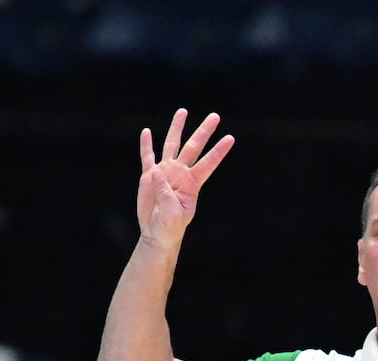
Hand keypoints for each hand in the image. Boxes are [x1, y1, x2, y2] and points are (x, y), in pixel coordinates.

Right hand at [137, 108, 234, 248]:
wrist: (157, 233)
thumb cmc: (170, 227)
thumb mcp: (171, 213)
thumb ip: (165, 193)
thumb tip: (157, 172)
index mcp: (192, 183)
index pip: (208, 163)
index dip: (219, 151)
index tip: (230, 138)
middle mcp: (180, 173)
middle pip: (193, 147)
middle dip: (203, 131)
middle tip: (215, 116)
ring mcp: (165, 172)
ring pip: (172, 145)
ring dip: (177, 128)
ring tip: (183, 111)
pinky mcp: (149, 177)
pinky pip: (147, 157)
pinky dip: (146, 145)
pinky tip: (147, 132)